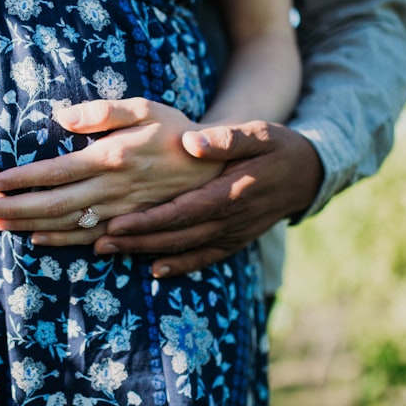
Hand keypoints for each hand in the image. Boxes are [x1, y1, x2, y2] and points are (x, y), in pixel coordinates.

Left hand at [0, 98, 224, 244]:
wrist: (218, 166)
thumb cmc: (176, 131)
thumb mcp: (146, 108)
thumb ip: (104, 111)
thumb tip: (63, 118)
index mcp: (111, 157)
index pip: (54, 171)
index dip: (19, 180)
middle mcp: (112, 189)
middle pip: (52, 203)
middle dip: (12, 209)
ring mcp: (121, 212)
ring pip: (66, 224)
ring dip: (29, 226)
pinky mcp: (130, 226)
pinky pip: (89, 238)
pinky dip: (61, 242)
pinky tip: (36, 240)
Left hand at [97, 120, 323, 276]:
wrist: (308, 173)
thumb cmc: (276, 146)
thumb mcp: (258, 133)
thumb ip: (226, 138)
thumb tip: (191, 142)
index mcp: (231, 192)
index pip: (183, 211)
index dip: (150, 221)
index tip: (117, 224)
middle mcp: (231, 219)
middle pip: (177, 235)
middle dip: (136, 241)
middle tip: (97, 243)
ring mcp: (234, 234)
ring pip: (185, 249)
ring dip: (146, 253)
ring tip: (108, 253)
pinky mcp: (235, 241)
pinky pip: (205, 259)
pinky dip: (180, 267)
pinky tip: (156, 273)